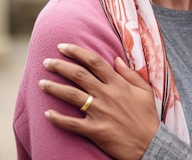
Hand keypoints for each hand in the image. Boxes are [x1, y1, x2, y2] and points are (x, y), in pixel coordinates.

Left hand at [39, 44, 159, 159]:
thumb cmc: (147, 117)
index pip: (94, 62)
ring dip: (54, 88)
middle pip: (79, 75)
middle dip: (60, 66)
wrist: (150, 145)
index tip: (63, 47)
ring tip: (41, 83)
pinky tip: (47, 114)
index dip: (77, 52)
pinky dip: (58, 119)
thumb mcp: (144, 90)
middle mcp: (107, 95)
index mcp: (118, 84)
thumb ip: (129, 73)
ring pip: (71, 95)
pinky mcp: (96, 130)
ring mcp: (100, 113)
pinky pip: (72, 124)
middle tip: (46, 62)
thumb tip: (116, 58)